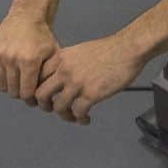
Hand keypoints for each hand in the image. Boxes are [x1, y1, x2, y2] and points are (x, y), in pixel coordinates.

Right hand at [0, 10, 61, 105]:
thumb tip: (50, 98)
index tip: (35, 99)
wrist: (27, 15)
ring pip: (2, 85)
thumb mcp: (54, 54)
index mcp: (29, 61)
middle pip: (13, 91)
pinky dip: (1, 78)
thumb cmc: (43, 36)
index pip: (26, 93)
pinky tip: (11, 73)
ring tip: (20, 82)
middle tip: (28, 92)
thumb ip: (51, 75)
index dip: (31, 99)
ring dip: (11, 87)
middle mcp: (11, 59)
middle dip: (21, 94)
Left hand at [32, 33, 146, 124]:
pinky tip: (86, 118)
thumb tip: (62, 80)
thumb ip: (68, 64)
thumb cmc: (111, 49)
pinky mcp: (90, 94)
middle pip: (41, 94)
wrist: (129, 48)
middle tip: (52, 109)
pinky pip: (78, 113)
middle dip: (45, 106)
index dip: (39, 89)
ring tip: (73, 117)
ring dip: (65, 116)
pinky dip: (80, 119)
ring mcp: (77, 83)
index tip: (45, 96)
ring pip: (58, 107)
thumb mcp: (81, 51)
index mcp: (62, 58)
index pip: (38, 77)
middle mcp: (65, 70)